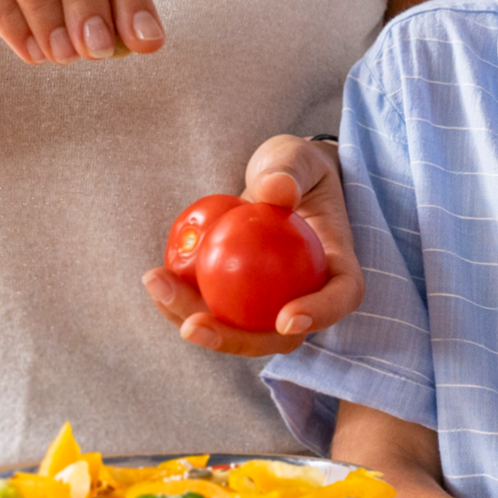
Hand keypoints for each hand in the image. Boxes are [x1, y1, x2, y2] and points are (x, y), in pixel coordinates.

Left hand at [143, 135, 363, 355]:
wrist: (275, 181)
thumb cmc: (294, 167)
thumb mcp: (295, 158)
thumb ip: (289, 171)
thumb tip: (276, 191)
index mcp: (337, 265)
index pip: (341, 297)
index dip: (320, 314)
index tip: (286, 318)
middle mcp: (306, 295)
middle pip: (278, 336)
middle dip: (233, 339)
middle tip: (193, 325)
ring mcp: (269, 304)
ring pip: (237, 331)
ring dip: (192, 319)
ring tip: (156, 282)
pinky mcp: (237, 301)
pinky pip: (210, 310)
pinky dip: (181, 301)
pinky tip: (156, 278)